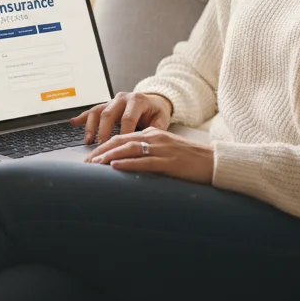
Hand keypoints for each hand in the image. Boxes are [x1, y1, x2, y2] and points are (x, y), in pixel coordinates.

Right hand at [69, 91, 172, 145]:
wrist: (154, 101)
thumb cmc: (157, 112)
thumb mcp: (161, 119)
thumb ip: (155, 129)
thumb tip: (147, 142)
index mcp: (137, 100)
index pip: (128, 118)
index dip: (123, 133)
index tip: (121, 147)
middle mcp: (123, 98)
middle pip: (109, 114)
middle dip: (104, 132)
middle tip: (102, 147)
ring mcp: (112, 101)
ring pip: (98, 111)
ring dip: (91, 127)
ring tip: (89, 141)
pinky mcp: (106, 105)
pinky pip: (92, 110)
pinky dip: (82, 117)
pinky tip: (73, 123)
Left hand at [83, 127, 214, 183]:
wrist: (213, 162)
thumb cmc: (190, 160)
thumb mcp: (166, 152)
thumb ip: (147, 154)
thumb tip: (126, 164)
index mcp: (152, 134)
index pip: (122, 138)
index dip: (104, 147)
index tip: (91, 158)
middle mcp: (154, 138)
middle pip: (121, 141)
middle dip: (101, 151)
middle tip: (86, 163)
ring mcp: (161, 149)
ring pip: (129, 149)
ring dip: (109, 156)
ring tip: (95, 164)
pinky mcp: (169, 162)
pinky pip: (144, 161)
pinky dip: (128, 163)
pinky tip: (116, 166)